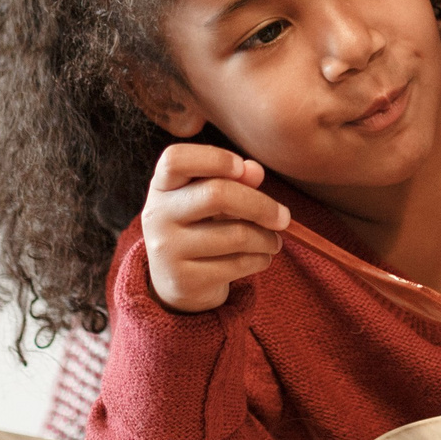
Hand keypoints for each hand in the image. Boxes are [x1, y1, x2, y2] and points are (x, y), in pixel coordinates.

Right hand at [141, 144, 289, 313]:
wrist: (177, 281)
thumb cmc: (201, 227)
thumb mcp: (211, 199)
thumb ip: (234, 180)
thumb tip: (254, 171)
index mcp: (162, 187)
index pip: (176, 160)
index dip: (214, 158)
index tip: (241, 167)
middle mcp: (157, 216)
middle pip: (217, 194)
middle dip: (261, 205)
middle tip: (284, 217)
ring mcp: (167, 250)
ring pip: (236, 235)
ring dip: (267, 239)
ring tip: (274, 241)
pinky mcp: (184, 280)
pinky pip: (237, 264)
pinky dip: (261, 260)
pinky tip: (261, 257)